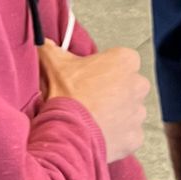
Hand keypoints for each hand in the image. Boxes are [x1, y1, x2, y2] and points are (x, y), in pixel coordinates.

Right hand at [37, 41, 147, 162]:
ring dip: (119, 114)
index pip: (124, 60)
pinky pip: (130, 134)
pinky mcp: (135, 137)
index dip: (109, 68)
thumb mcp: (54, 62)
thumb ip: (51, 47)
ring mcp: (138, 113)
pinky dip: (119, 136)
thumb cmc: (66, 94)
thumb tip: (42, 42)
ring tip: (95, 118)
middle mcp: (137, 85)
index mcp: (125, 60)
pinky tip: (100, 134)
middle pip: (131, 85)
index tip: (94, 76)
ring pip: (132, 111)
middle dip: (118, 91)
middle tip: (94, 98)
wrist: (68, 132)